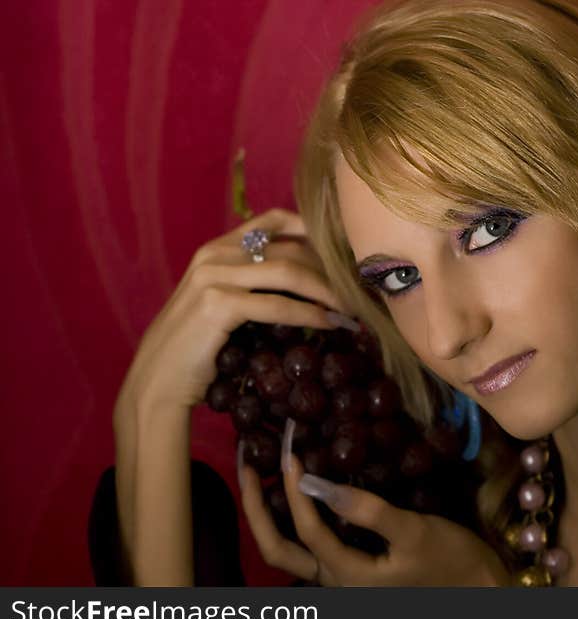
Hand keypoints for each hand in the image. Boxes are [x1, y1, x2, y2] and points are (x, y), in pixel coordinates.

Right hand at [117, 208, 352, 415]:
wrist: (159, 379)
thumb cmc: (197, 346)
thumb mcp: (222, 302)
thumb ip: (252, 282)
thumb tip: (308, 280)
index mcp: (217, 248)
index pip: (273, 220)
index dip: (312, 230)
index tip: (342, 251)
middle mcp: (215, 254)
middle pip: (290, 248)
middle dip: (330, 269)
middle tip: (358, 290)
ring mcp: (214, 276)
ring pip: (289, 272)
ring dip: (328, 291)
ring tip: (353, 308)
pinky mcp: (218, 304)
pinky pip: (278, 305)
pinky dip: (310, 314)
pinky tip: (331, 324)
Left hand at [239, 450, 510, 585]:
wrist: (478, 588)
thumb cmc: (450, 560)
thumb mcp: (413, 532)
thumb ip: (364, 509)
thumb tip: (314, 483)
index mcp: (346, 576)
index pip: (306, 529)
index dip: (294, 489)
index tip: (291, 450)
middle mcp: (333, 582)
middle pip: (276, 549)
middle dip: (255, 506)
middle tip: (247, 462)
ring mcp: (340, 577)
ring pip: (288, 550)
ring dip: (268, 512)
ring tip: (262, 473)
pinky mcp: (351, 567)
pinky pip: (309, 543)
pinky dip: (294, 516)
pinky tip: (300, 489)